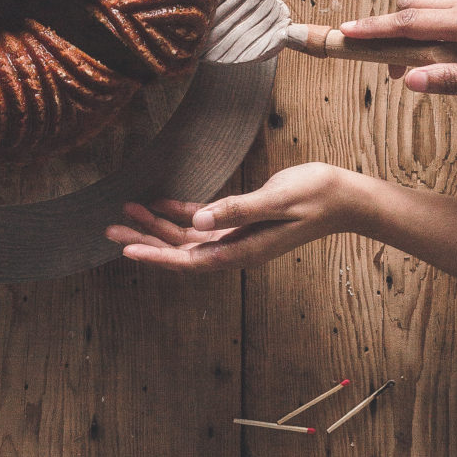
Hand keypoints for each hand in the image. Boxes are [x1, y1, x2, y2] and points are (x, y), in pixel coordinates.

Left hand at [106, 163, 368, 271]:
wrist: (345, 197)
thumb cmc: (314, 196)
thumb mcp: (275, 200)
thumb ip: (236, 210)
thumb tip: (198, 222)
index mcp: (242, 250)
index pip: (190, 260)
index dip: (156, 257)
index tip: (126, 253)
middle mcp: (236, 248)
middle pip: (181, 252)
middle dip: (146, 242)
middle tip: (111, 231)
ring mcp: (239, 237)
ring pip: (189, 238)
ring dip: (159, 227)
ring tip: (128, 213)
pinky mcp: (244, 222)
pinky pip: (205, 224)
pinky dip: (182, 214)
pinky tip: (162, 203)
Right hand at [341, 0, 456, 101]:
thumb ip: (452, 81)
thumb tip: (409, 80)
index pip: (409, 24)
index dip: (375, 30)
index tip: (346, 33)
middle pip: (411, 7)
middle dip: (388, 30)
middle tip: (378, 62)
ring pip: (427, 4)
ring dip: (410, 28)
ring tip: (410, 65)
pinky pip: (445, 7)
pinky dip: (430, 24)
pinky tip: (440, 53)